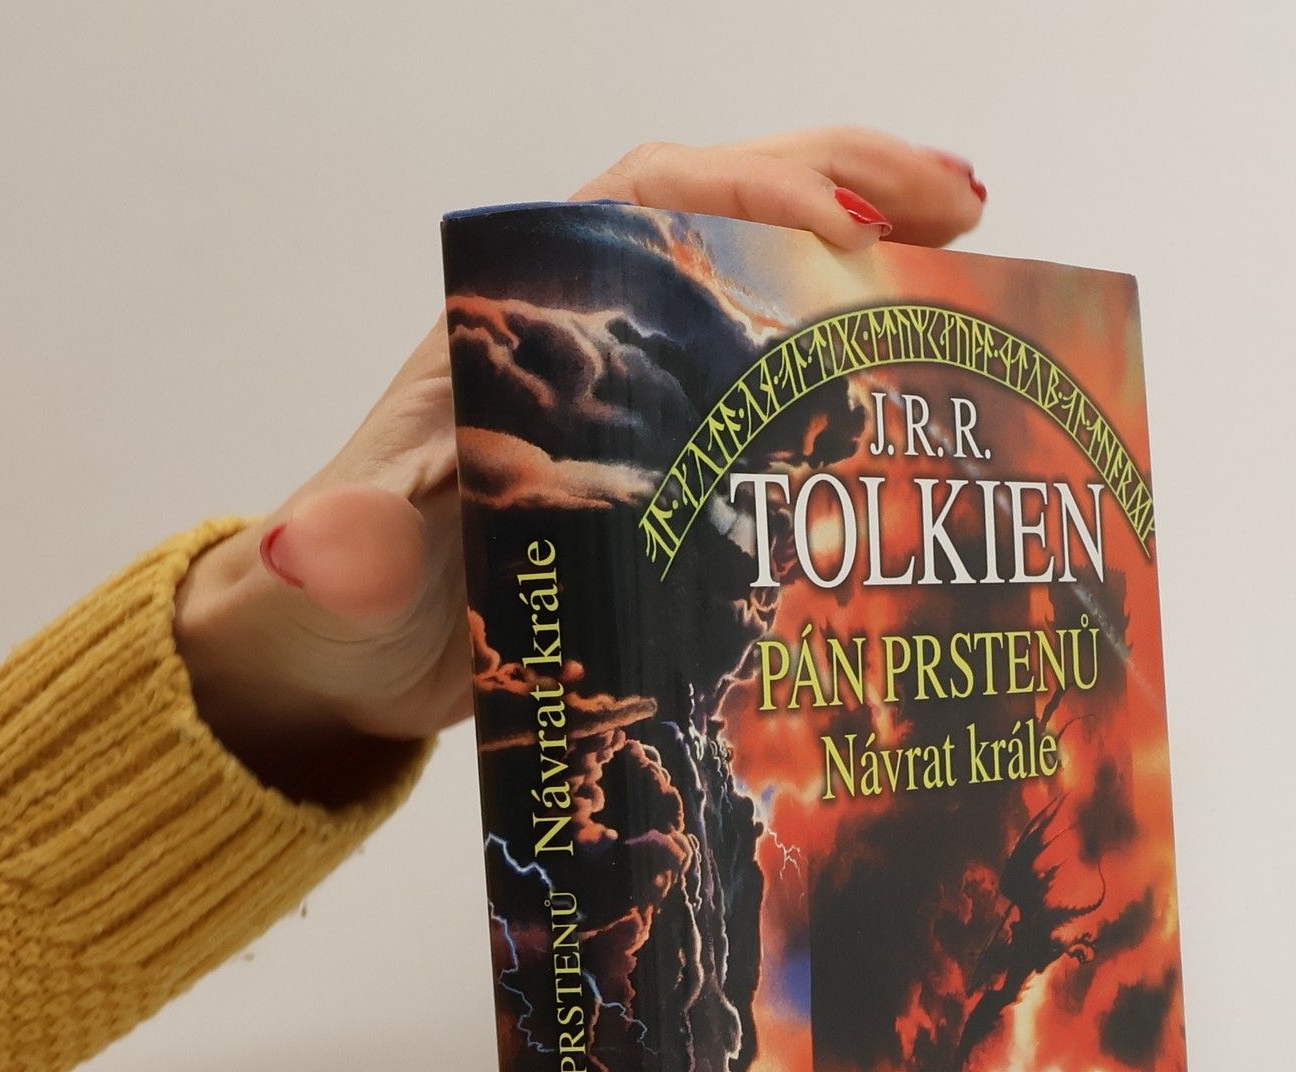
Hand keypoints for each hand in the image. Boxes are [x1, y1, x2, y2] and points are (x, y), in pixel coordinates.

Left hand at [173, 129, 985, 801]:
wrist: (346, 661)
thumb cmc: (337, 607)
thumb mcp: (341, 587)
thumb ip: (346, 563)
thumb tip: (322, 545)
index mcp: (509, 327)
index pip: (637, 211)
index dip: (747, 196)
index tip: (841, 224)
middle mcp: (579, 335)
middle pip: (720, 213)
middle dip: (844, 186)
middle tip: (963, 205)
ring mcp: (627, 393)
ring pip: (755, 277)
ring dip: (864, 249)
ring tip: (974, 247)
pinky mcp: (662, 458)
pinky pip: (765, 376)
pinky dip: (847, 358)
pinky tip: (916, 371)